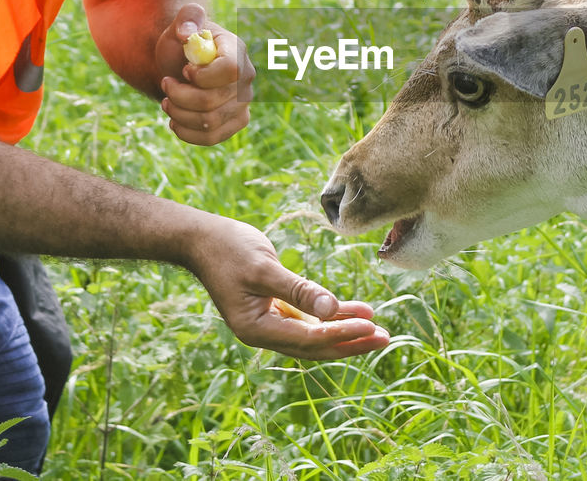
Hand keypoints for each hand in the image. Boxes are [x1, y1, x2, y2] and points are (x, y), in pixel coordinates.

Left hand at [157, 3, 254, 145]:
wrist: (184, 63)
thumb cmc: (183, 42)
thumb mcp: (181, 24)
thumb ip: (187, 17)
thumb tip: (186, 33)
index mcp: (237, 50)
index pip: (230, 70)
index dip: (203, 76)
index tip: (184, 71)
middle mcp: (246, 78)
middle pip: (213, 101)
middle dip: (179, 96)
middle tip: (165, 84)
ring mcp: (243, 103)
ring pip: (209, 122)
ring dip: (179, 114)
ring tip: (167, 102)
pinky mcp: (235, 122)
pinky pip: (212, 138)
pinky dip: (187, 133)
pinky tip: (174, 121)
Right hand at [188, 215, 390, 359]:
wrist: (201, 239)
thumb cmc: (228, 249)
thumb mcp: (264, 268)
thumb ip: (298, 290)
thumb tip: (331, 310)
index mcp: (256, 329)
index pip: (309, 339)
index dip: (342, 334)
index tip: (371, 326)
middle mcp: (263, 333)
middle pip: (315, 346)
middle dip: (350, 342)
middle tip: (385, 338)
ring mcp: (268, 323)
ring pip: (314, 334)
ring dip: (345, 330)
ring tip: (377, 327)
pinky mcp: (273, 309)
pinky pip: (308, 319)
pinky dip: (331, 316)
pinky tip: (356, 310)